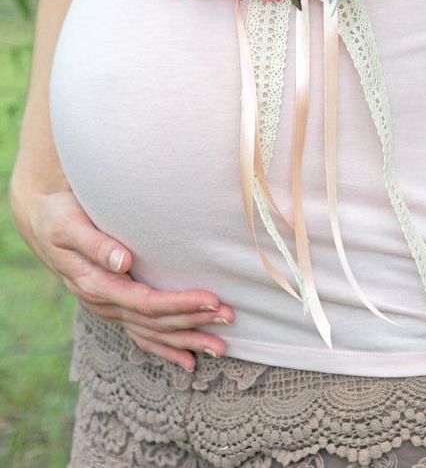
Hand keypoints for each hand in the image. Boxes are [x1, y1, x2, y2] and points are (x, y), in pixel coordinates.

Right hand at [10, 179, 233, 370]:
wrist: (43, 223)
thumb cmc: (60, 217)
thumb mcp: (71, 225)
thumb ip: (96, 244)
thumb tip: (124, 262)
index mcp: (95, 284)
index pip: (145, 301)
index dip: (179, 303)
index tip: (211, 300)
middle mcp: (103, 303)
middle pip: (154, 321)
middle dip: (194, 322)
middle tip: (229, 319)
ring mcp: (109, 309)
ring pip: (152, 333)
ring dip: (187, 340)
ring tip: (220, 347)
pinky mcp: (115, 307)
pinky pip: (142, 335)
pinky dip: (166, 349)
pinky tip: (189, 361)